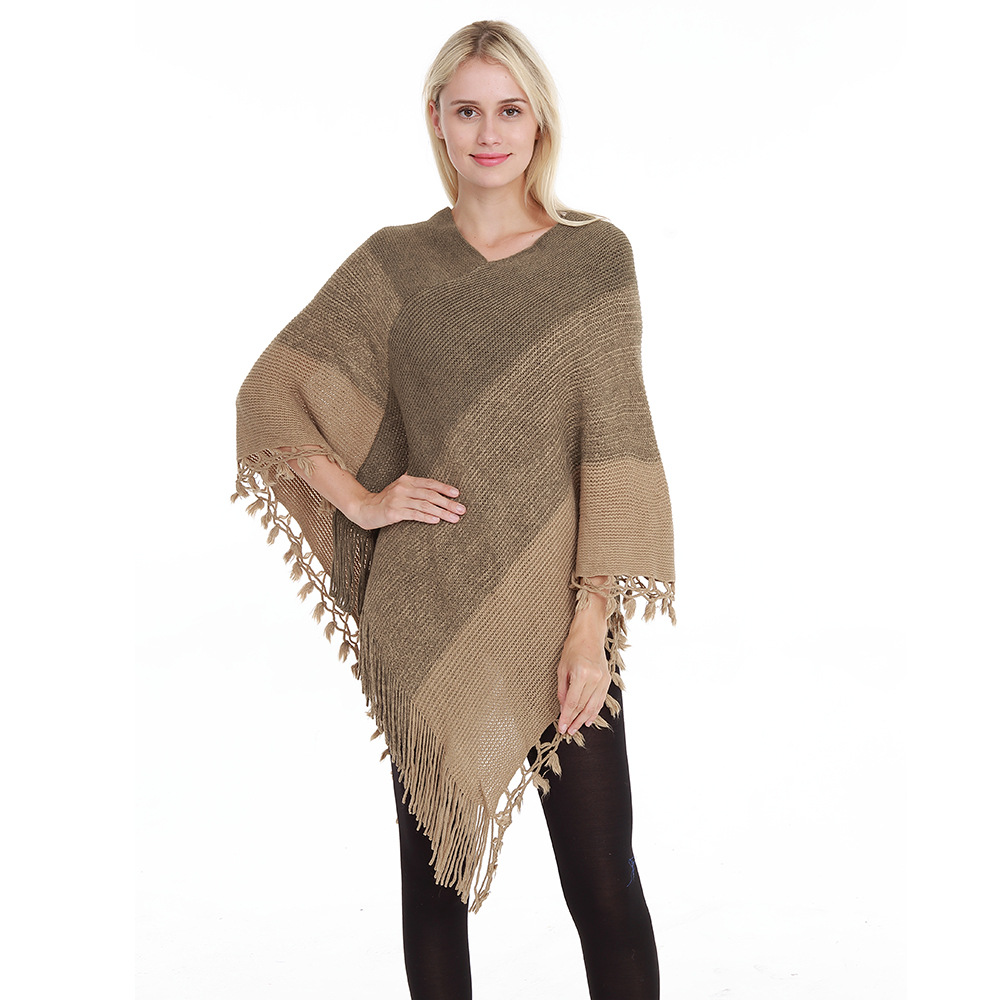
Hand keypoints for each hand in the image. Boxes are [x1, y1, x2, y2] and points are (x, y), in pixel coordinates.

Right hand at [351, 473, 464, 530]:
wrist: (364, 508)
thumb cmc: (386, 500)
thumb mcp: (399, 488)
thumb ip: (413, 483)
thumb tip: (430, 480)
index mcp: (407, 480)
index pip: (429, 483)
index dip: (444, 488)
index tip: (457, 494)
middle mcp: (403, 488)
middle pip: (430, 494)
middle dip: (448, 502)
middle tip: (462, 509)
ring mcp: (397, 500)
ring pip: (424, 505)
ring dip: (442, 512)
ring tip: (454, 518)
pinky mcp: (393, 512)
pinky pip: (414, 514)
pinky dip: (426, 517)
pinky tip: (436, 520)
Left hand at [556, 622, 609, 736]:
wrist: (590, 634)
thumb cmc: (573, 648)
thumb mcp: (562, 668)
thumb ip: (562, 690)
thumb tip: (562, 708)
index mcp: (581, 673)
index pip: (572, 702)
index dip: (566, 716)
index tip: (561, 727)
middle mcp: (594, 678)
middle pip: (583, 706)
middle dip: (574, 720)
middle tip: (567, 731)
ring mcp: (603, 679)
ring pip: (593, 706)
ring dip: (584, 719)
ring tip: (576, 728)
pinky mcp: (607, 679)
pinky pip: (600, 700)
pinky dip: (594, 711)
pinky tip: (588, 720)